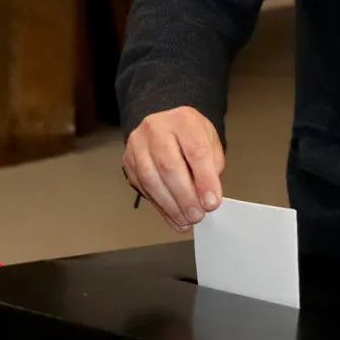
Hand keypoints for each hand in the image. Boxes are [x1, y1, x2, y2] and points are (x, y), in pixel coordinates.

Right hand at [123, 106, 224, 231]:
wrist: (165, 125)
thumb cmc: (191, 137)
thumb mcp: (210, 143)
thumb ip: (211, 168)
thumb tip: (207, 199)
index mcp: (183, 119)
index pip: (195, 151)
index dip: (204, 180)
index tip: (212, 203)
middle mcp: (155, 127)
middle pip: (168, 165)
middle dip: (185, 196)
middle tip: (198, 215)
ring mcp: (137, 144)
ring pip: (151, 179)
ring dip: (170, 205)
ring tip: (186, 220)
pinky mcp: (128, 160)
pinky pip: (142, 187)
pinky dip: (160, 206)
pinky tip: (174, 217)